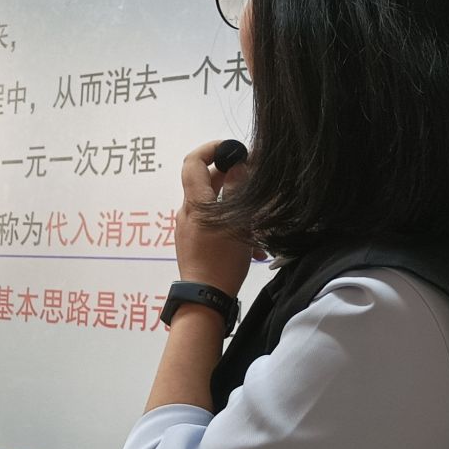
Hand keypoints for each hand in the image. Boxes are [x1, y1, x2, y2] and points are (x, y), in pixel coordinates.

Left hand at [175, 139, 253, 295]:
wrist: (205, 299)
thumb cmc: (222, 261)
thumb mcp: (237, 223)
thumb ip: (236, 191)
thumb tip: (236, 165)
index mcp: (195, 202)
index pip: (193, 161)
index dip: (211, 149)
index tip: (232, 150)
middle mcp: (188, 212)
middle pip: (208, 182)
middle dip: (234, 181)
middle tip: (257, 186)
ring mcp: (189, 228)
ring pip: (215, 206)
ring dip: (238, 210)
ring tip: (260, 229)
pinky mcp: (195, 242)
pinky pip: (214, 225)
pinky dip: (233, 228)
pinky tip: (254, 247)